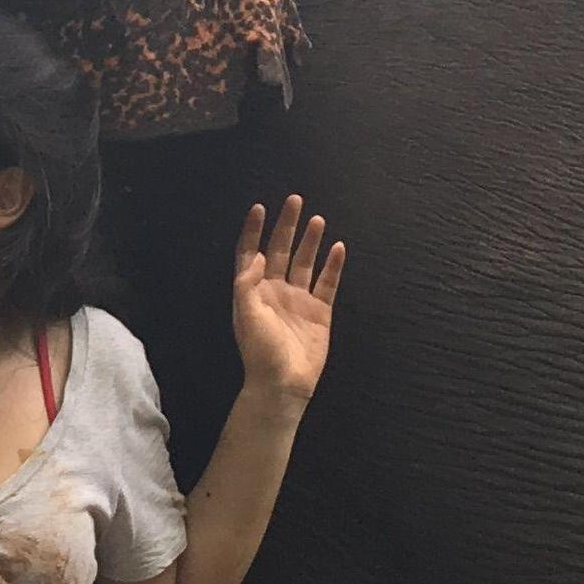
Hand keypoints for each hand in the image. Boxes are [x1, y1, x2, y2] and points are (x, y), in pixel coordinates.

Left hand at [232, 195, 343, 406]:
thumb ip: (247, 284)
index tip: (259, 208)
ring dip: (310, 241)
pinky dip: (333, 266)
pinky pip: (328, 283)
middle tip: (295, 200)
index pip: (251, 253)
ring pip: (305, 262)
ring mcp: (298, 300)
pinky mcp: (320, 312)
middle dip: (286, 226)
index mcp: (252, 291)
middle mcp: (274, 290)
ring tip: (317, 219)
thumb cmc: (260, 351)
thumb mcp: (245, 315)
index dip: (253, 231)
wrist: (284, 382)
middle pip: (280, 250)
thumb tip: (257, 255)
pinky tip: (338, 248)